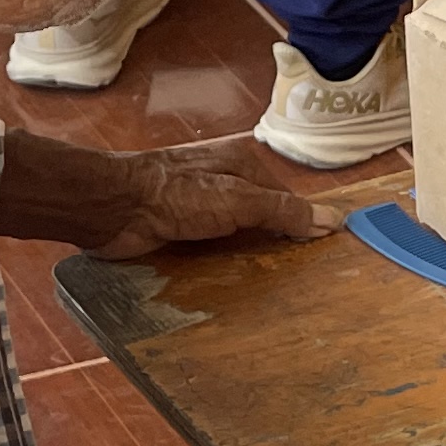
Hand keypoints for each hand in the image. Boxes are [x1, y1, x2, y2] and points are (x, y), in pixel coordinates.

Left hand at [90, 135, 343, 258]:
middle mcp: (222, 179)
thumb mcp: (240, 200)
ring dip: (245, 255)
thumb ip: (284, 211)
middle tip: (291, 274)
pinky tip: (228, 280)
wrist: (114, 208)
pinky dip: (221, 262)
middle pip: (261, 214)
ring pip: (236, 232)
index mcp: (241, 162)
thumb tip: (331, 220)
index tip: (314, 252)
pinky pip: (211, 247)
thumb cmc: (177, 196)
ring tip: (263, 283)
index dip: (299, 222)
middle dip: (273, 240)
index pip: (285, 196)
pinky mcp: (179, 226)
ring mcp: (199, 204)